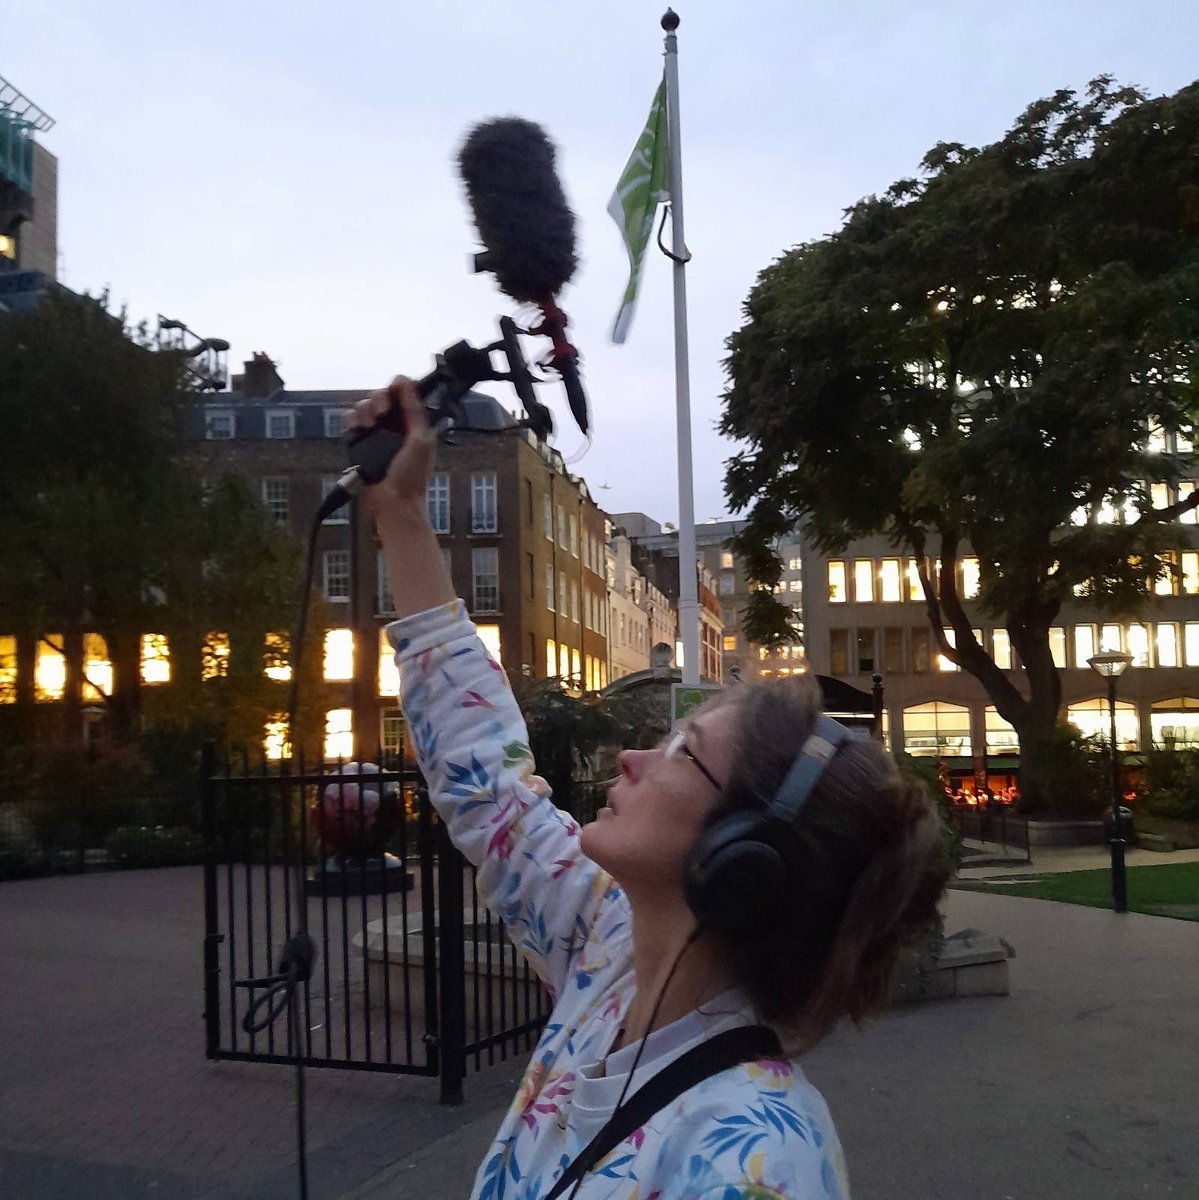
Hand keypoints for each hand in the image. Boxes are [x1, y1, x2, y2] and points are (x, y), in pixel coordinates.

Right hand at [347, 377, 435, 516]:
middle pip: (382, 396)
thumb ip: (415, 411)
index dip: (399, 387)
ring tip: (369, 424)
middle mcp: (395, 426)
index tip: (395, 389)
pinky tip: (358, 426)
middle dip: (380, 398)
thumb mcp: (420, 441)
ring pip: (366, 406)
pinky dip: (352, 419)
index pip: (405, 394)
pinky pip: (352, 421)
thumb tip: (408, 385)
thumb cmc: (411, 478)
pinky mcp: (361, 442)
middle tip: (382, 411)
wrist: (392, 502)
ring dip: (365, 409)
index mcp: (414, 423)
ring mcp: (377, 434)